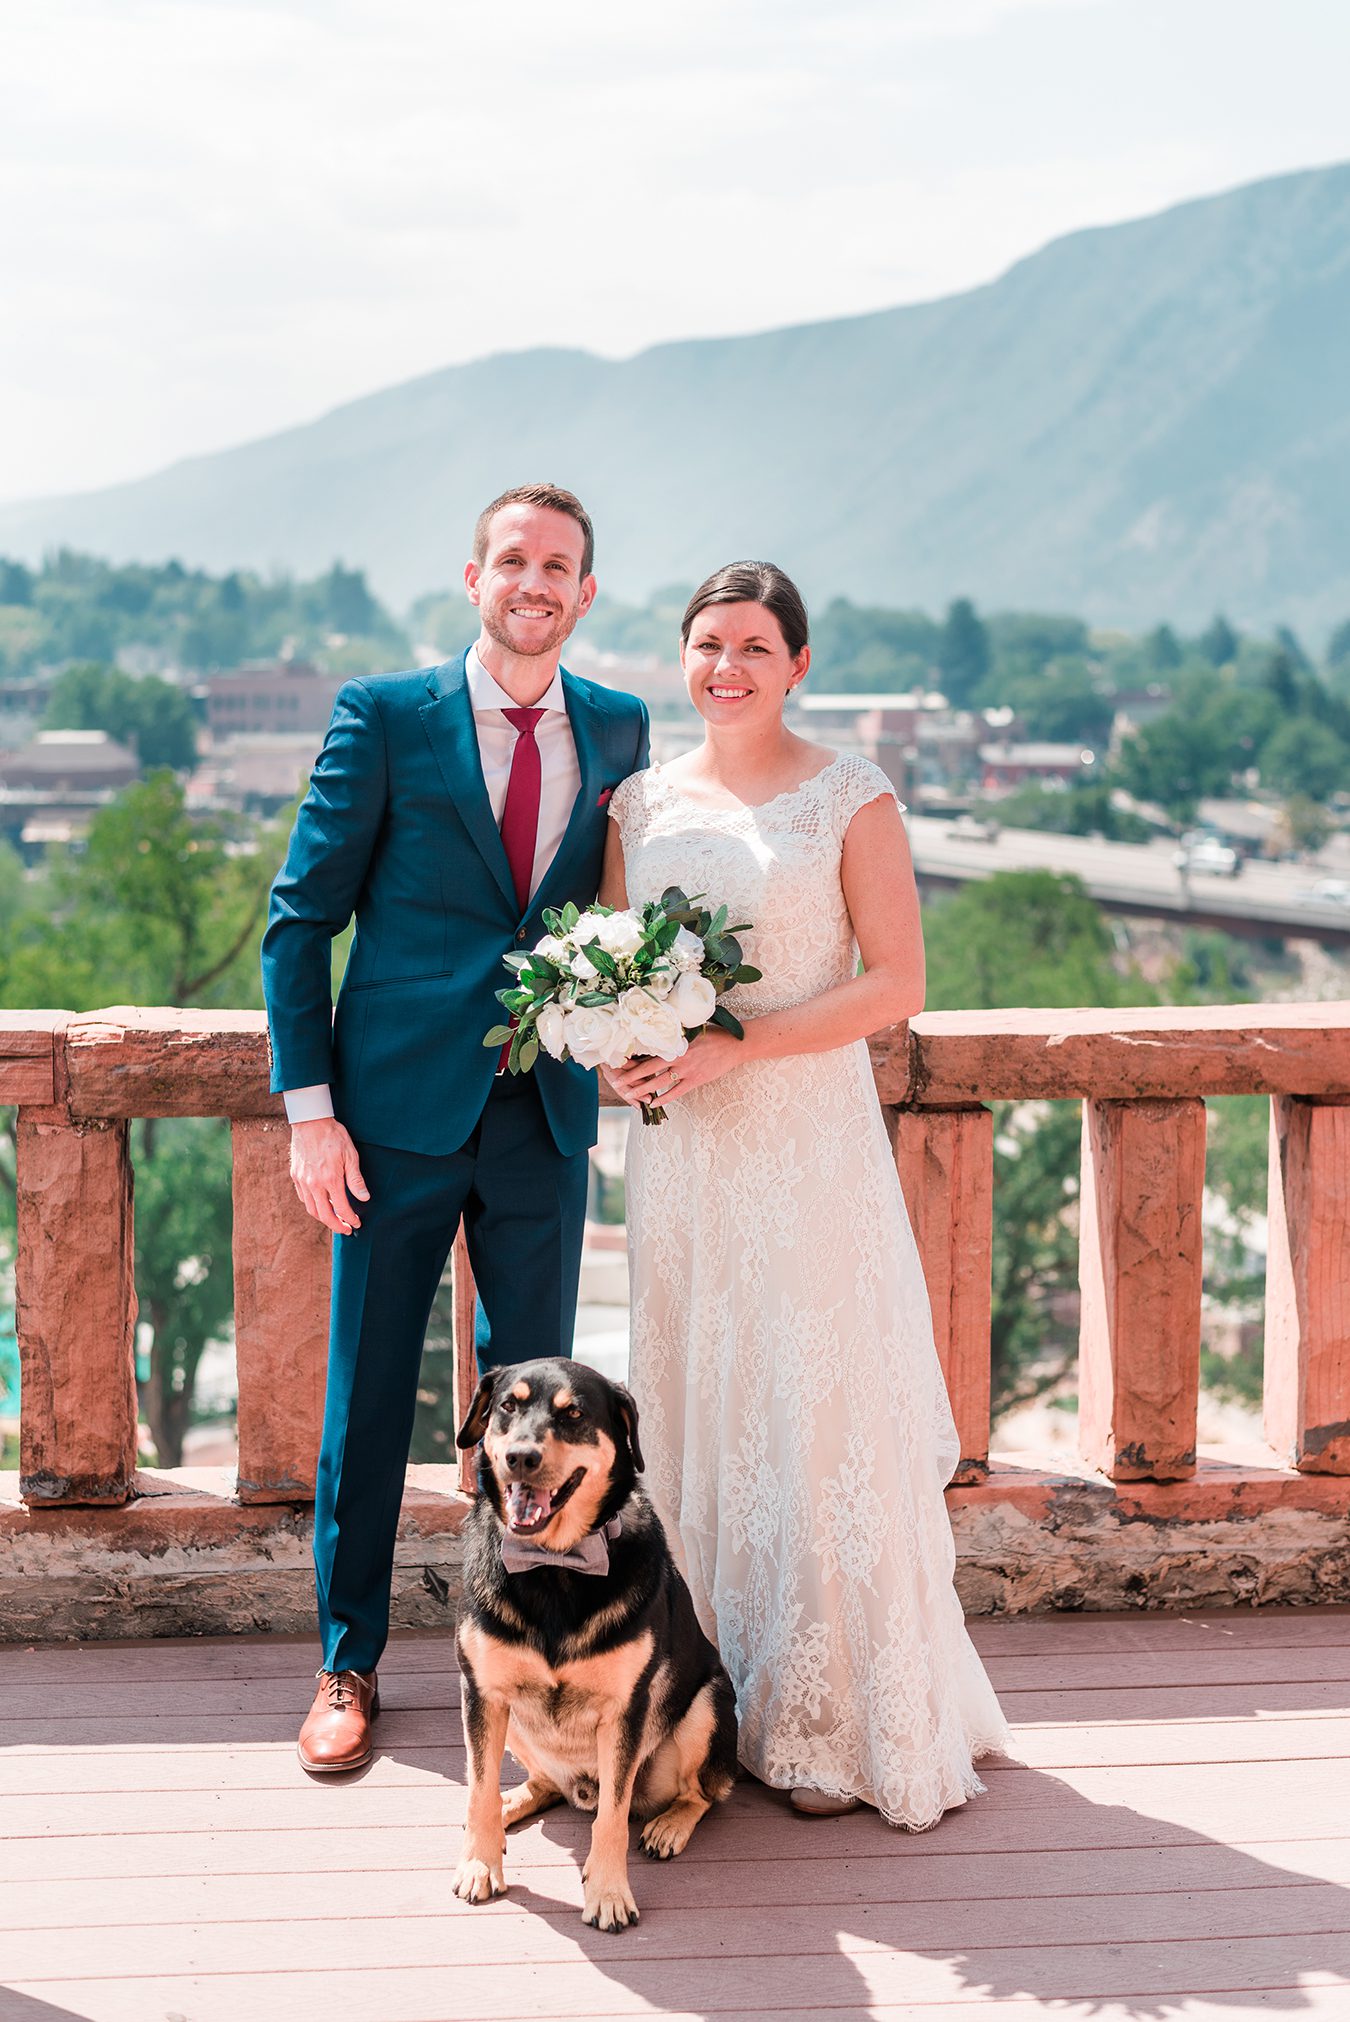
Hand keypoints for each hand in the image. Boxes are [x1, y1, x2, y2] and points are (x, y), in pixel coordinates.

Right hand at [290, 1118, 369, 1233]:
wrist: (310, 1122)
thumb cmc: (333, 1136)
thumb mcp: (351, 1155)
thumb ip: (356, 1180)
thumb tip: (364, 1198)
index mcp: (330, 1179)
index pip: (341, 1208)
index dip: (350, 1219)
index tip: (357, 1224)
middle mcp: (314, 1184)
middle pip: (324, 1215)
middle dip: (336, 1226)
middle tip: (346, 1229)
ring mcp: (302, 1181)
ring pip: (311, 1209)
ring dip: (323, 1218)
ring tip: (335, 1219)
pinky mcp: (295, 1176)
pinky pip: (303, 1198)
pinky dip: (313, 1206)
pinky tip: (321, 1205)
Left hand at [606, 1027, 745, 1108]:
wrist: (735, 1045)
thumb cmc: (714, 1035)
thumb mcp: (692, 1030)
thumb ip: (676, 1035)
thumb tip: (660, 1034)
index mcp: (675, 1044)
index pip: (649, 1053)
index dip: (634, 1060)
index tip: (619, 1064)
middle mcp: (678, 1057)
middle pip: (649, 1069)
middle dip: (632, 1077)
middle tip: (617, 1083)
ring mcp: (687, 1070)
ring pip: (660, 1083)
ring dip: (644, 1090)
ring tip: (630, 1096)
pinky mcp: (696, 1080)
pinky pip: (677, 1092)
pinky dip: (665, 1098)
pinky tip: (654, 1103)